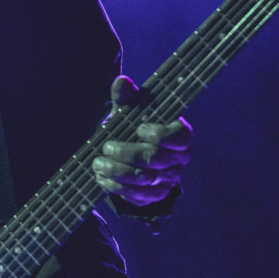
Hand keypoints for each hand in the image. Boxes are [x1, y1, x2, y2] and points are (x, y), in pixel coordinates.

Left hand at [91, 75, 191, 204]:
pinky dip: (117, 187)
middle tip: (106, 147)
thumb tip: (121, 81)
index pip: (179, 137)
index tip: (139, 128)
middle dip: (127, 153)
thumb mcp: (131, 113)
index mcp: (180, 136)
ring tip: (98, 164)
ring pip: (144, 180)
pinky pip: (138, 196)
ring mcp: (167, 180)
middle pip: (155, 159)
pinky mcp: (154, 195)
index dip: (159, 134)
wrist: (133, 156)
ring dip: (117, 172)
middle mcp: (178, 160)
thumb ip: (127, 98)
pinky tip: (102, 178)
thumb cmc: (135, 128)